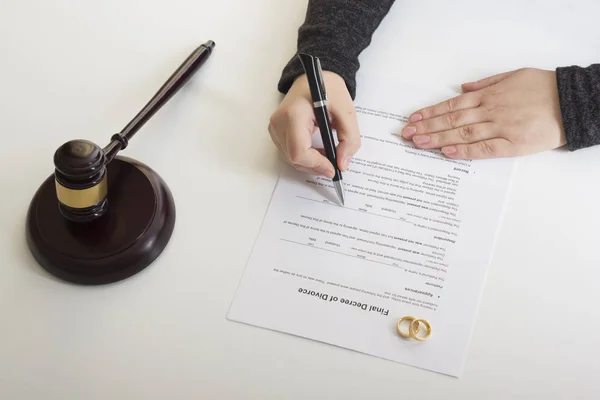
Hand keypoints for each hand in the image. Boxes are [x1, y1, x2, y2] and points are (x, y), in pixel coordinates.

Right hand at [268, 72, 359, 176]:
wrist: (314, 75)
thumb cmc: (328, 87)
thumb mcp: (347, 111)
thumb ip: (349, 139)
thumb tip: (342, 164)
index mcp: (294, 114)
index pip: (299, 151)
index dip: (316, 164)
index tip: (333, 168)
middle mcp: (279, 122)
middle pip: (294, 158)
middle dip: (316, 165)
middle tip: (335, 163)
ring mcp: (275, 127)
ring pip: (291, 158)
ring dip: (311, 162)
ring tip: (329, 155)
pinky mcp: (276, 131)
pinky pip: (289, 152)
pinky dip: (305, 156)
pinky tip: (318, 150)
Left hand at [401, 68, 565, 158]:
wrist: (572, 103)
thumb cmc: (544, 88)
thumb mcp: (514, 75)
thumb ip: (486, 82)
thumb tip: (462, 87)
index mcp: (489, 95)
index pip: (452, 104)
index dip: (430, 112)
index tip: (413, 118)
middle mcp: (490, 111)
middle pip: (451, 120)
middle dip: (426, 126)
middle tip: (406, 134)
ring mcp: (500, 128)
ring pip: (462, 134)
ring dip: (437, 139)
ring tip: (418, 143)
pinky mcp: (512, 145)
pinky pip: (483, 149)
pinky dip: (464, 151)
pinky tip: (446, 152)